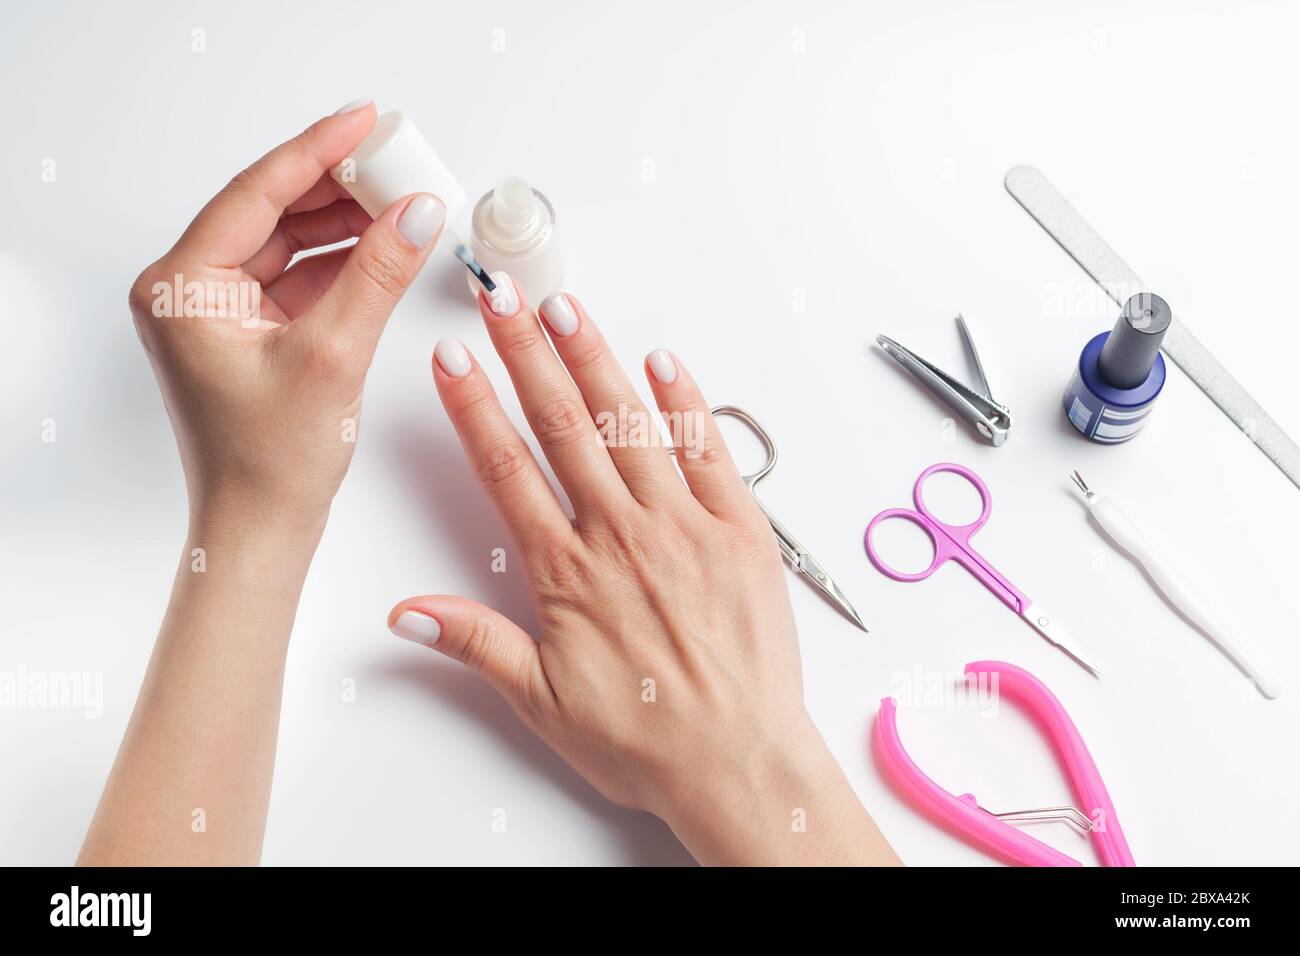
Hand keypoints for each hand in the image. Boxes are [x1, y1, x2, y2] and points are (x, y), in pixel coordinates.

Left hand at [80, 103, 447, 864]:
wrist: (262, 531)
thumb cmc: (269, 464)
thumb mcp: (332, 354)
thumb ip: (377, 274)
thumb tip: (415, 212)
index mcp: (182, 287)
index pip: (257, 194)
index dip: (317, 151)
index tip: (364, 122)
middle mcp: (189, 290)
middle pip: (272, 210)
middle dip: (337, 184)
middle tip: (394, 157)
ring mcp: (218, 310)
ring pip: (288, 240)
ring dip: (344, 221)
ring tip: (399, 197)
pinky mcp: (248, 331)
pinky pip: (299, 275)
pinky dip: (342, 260)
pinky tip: (383, 246)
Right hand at [389, 281, 897, 865]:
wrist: (739, 763)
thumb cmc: (646, 740)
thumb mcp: (541, 703)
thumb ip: (475, 644)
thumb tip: (406, 613)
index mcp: (567, 572)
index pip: (506, 468)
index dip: (475, 407)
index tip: (454, 358)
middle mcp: (622, 535)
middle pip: (563, 425)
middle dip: (528, 354)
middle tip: (502, 298)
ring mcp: (684, 525)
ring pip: (629, 425)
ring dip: (595, 360)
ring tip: (565, 308)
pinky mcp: (740, 530)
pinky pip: (708, 451)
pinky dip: (685, 403)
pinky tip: (662, 362)